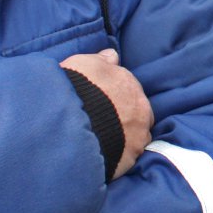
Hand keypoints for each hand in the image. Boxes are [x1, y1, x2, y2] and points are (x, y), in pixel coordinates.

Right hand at [60, 47, 153, 179]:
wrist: (72, 124)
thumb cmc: (76, 89)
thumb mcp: (83, 64)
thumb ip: (100, 60)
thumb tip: (112, 55)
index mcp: (129, 83)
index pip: (128, 89)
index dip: (116, 97)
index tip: (104, 103)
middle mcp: (140, 107)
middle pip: (137, 112)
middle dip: (125, 116)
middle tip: (105, 123)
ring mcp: (139, 134)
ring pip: (136, 135)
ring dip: (125, 137)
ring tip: (105, 142)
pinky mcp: (131, 157)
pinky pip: (128, 156)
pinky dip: (119, 155)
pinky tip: (105, 156)